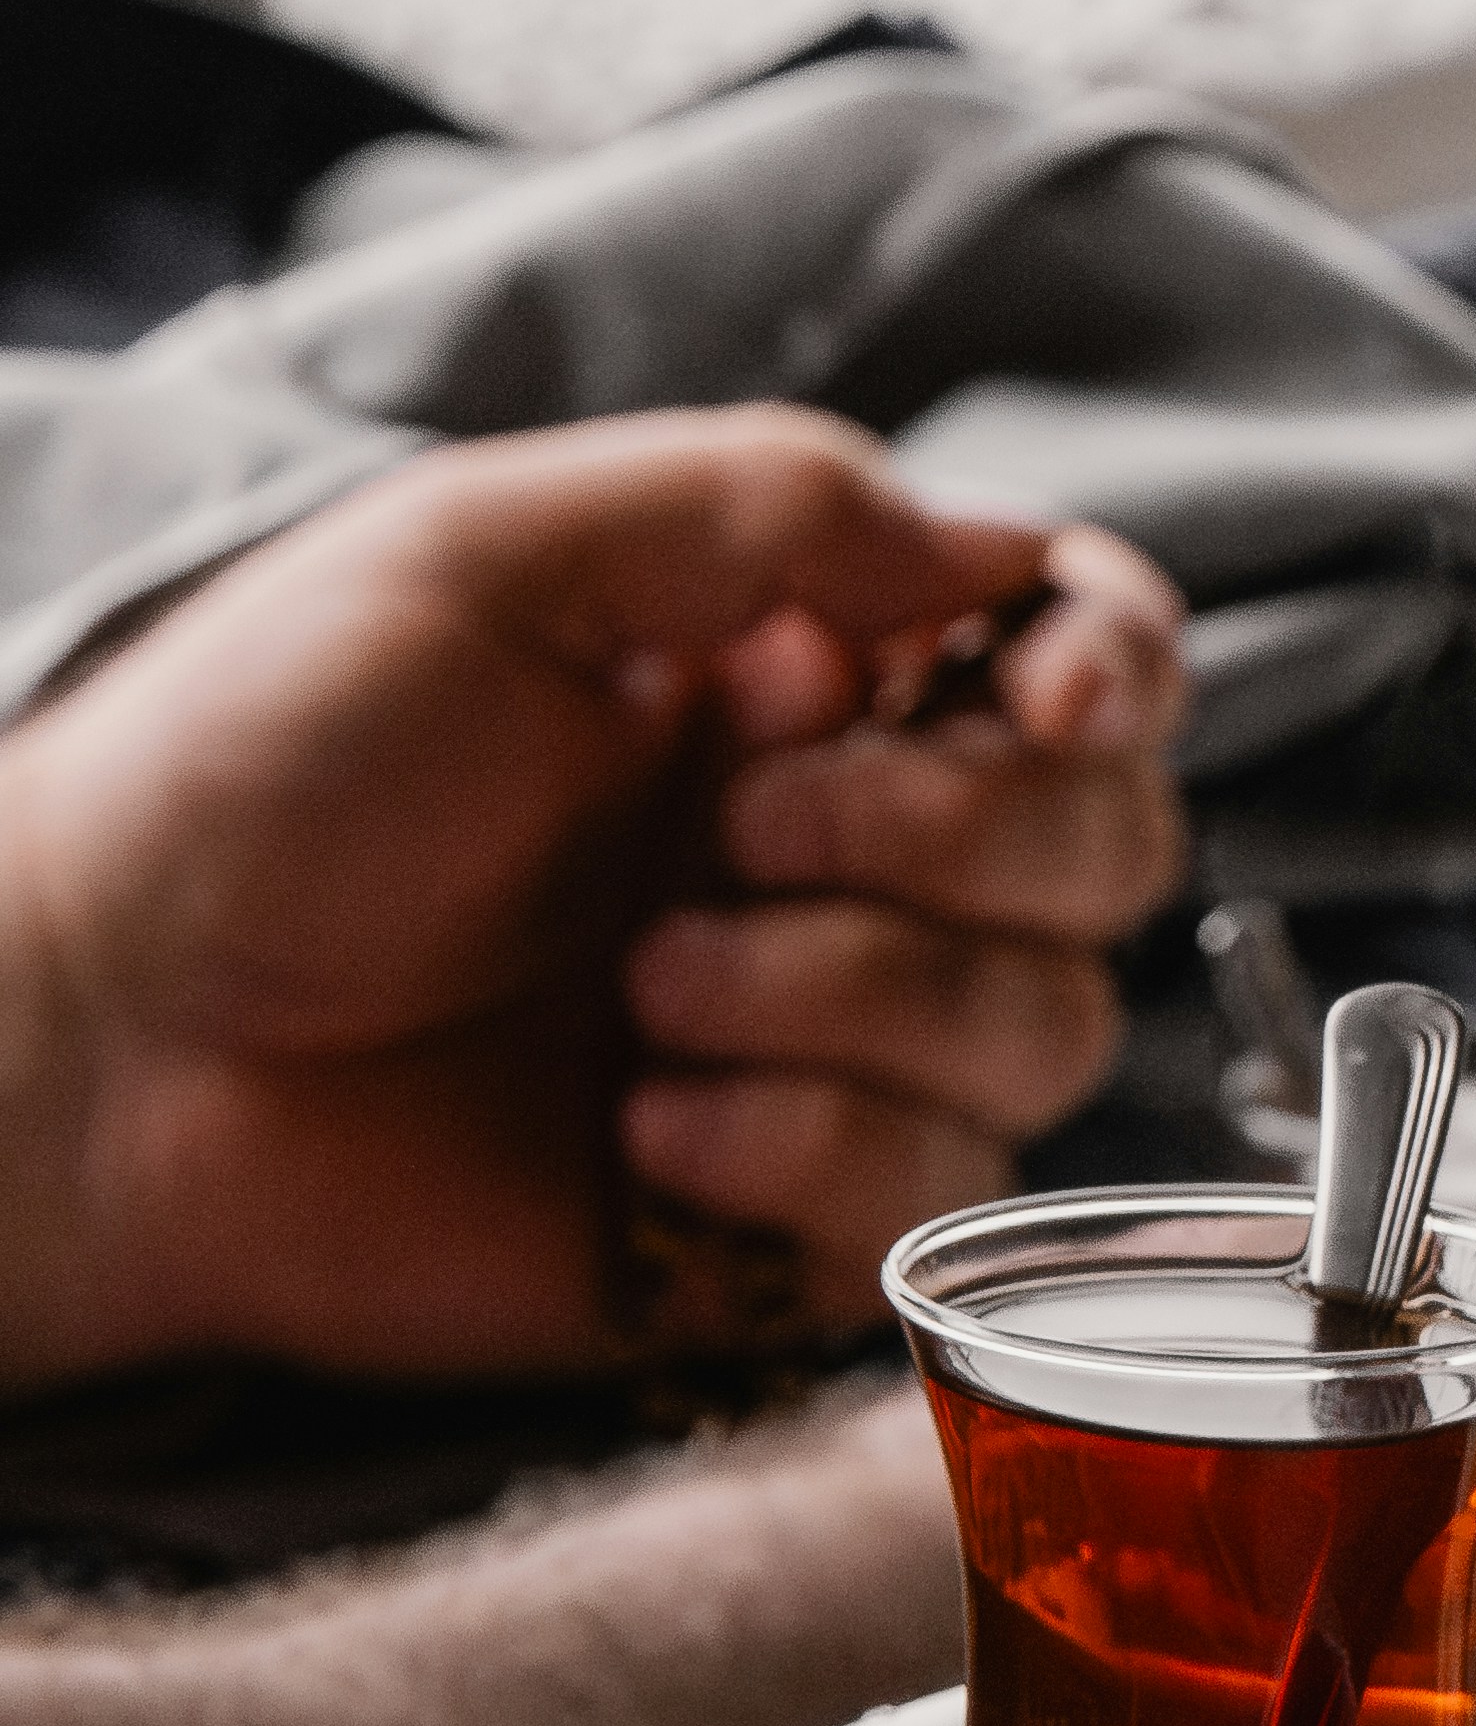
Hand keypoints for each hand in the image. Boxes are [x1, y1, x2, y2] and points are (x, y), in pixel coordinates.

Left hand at [0, 411, 1185, 1385]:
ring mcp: (834, 1041)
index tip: (1043, 701)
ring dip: (855, 1001)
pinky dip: (810, 1154)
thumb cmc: (254, 779)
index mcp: (801, 671)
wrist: (111, 1044)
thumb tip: (992, 549)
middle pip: (1108, 846)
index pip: (1085, 648)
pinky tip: (648, 1130)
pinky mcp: (793, 1219)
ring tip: (644, 994)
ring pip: (1045, 1029)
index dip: (1114, 671)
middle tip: (732, 832)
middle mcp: (851, 851)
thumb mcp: (484, 557)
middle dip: (953, 838)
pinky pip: (937, 1197)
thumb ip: (758, 507)